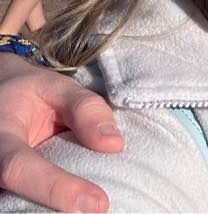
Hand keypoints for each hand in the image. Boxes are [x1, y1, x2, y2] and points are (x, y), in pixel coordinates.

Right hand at [0, 54, 122, 210]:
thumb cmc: (30, 95)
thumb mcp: (56, 88)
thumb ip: (85, 109)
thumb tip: (114, 145)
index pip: (19, 168)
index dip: (56, 188)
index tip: (98, 203)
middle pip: (15, 202)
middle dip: (58, 210)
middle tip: (100, 210)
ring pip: (18, 209)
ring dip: (55, 213)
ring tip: (91, 210)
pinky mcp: (4, 196)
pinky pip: (24, 207)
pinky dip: (53, 210)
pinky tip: (79, 208)